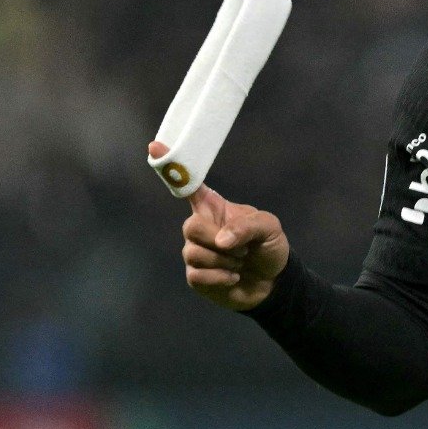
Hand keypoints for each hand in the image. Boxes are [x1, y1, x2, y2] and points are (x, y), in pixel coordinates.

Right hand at [149, 141, 289, 311]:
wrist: (273, 282)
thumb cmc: (268, 247)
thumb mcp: (269, 227)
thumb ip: (247, 226)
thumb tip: (221, 240)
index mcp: (214, 208)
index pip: (189, 186)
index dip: (172, 167)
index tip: (154, 146)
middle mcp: (200, 227)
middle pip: (190, 226)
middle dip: (217, 240)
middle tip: (241, 249)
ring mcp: (195, 251)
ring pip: (194, 253)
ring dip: (225, 261)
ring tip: (240, 263)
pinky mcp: (196, 276)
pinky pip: (198, 275)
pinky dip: (221, 278)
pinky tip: (233, 277)